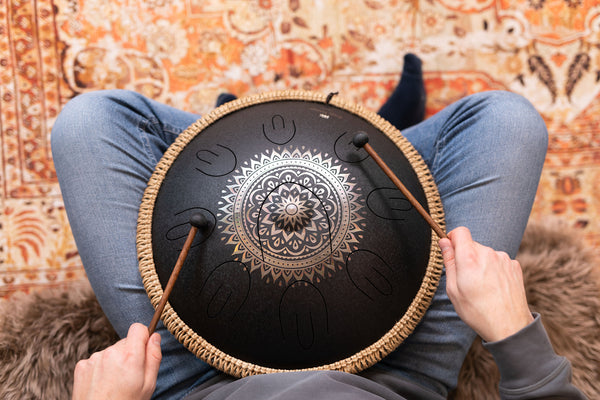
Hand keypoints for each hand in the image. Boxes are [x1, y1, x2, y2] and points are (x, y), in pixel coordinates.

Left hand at [72, 323, 161, 399]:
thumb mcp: (148, 384)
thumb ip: (154, 357)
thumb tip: (155, 337)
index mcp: (130, 356)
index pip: (138, 328)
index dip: (143, 337)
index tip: (144, 348)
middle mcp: (110, 353)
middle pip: (125, 342)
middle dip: (129, 353)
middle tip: (130, 375)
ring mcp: (94, 359)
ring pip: (111, 351)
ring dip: (114, 361)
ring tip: (115, 382)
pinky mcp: (81, 366)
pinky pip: (97, 360)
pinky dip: (100, 369)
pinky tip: (102, 384)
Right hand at [439, 227, 533, 341]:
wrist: (509, 326)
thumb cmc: (477, 311)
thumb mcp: (454, 289)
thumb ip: (449, 262)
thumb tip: (444, 242)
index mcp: (469, 258)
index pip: (460, 232)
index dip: (452, 238)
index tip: (450, 249)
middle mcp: (488, 253)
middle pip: (472, 244)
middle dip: (466, 256)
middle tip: (465, 279)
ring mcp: (504, 259)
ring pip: (486, 253)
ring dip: (481, 263)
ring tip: (482, 287)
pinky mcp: (515, 266)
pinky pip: (499, 261)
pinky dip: (494, 269)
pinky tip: (494, 287)